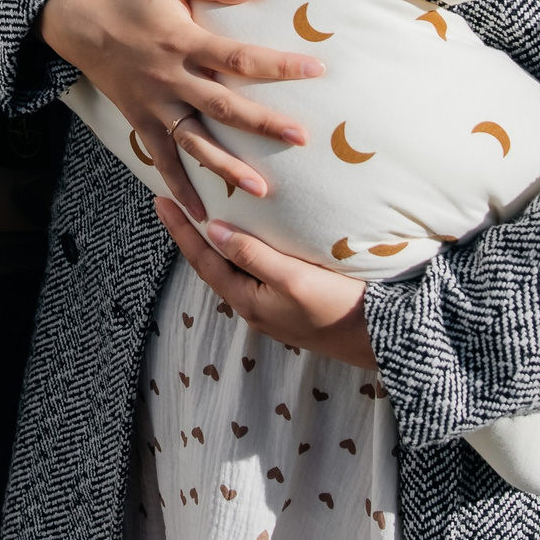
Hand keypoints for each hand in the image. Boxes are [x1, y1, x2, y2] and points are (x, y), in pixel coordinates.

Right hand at [38, 0, 316, 218]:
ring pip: (195, 143)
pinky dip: (179, 187)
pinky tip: (201, 213)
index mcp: (181, 42)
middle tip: (301, 138)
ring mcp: (154, 105)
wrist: (72, 17)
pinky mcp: (139, 120)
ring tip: (261, 190)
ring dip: (228, 167)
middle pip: (224, 107)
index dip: (278, 65)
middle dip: (264, 124)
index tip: (315, 70)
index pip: (238, 58)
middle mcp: (170, 79)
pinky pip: (161, 159)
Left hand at [158, 198, 377, 369]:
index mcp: (248, 301)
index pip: (203, 260)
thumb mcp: (292, 279)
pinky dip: (240, 249)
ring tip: (201, 213)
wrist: (379, 339)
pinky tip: (246, 236)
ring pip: (232, 268)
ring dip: (215, 240)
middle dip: (191, 233)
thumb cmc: (337, 306)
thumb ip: (252, 255)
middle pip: (212, 264)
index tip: (160, 200)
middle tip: (173, 200)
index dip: (181, 230)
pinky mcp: (289, 302)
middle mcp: (253, 306)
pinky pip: (252, 271)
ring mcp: (271, 306)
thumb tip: (213, 230)